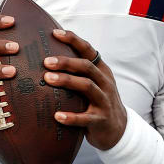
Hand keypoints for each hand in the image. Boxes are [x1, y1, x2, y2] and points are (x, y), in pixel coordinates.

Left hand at [44, 28, 127, 150]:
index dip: (73, 40)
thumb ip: (78, 72)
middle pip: (86, 67)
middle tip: (46, 61)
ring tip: (47, 79)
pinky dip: (71, 117)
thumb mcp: (94, 83)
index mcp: (102, 71)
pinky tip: (57, 116)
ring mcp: (104, 101)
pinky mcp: (101, 120)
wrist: (118, 129)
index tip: (54, 33)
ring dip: (67, 81)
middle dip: (66, 62)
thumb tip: (46, 57)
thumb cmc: (97, 102)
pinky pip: (85, 118)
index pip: (88, 50)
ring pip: (87, 86)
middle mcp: (105, 83)